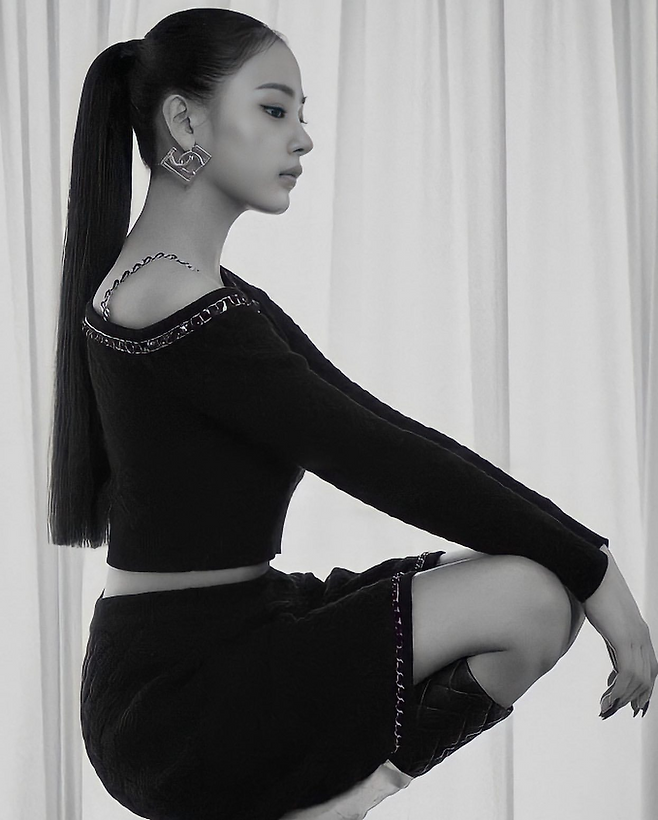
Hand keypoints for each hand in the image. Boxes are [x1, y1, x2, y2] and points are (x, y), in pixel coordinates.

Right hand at [582, 545, 656, 718]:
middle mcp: (642, 637)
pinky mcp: (624, 638)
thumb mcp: (605, 614)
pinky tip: (606, 698)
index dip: (643, 689)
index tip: (632, 704)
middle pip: (647, 678)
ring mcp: (635, 638)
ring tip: (605, 708)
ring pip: (637, 681)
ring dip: (621, 699)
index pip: (650, 668)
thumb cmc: (593, 587)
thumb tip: (604, 632)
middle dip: (634, 699)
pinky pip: (626, 674)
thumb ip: (610, 628)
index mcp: (639, 631)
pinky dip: (618, 691)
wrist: (591, 570)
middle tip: (617, 711)